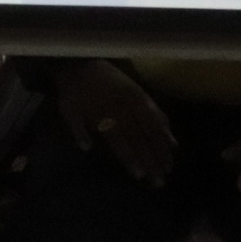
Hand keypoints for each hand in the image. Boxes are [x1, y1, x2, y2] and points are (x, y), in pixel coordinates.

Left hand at [53, 60, 175, 184]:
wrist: (81, 61)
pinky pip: (155, 110)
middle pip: (140, 139)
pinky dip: (165, 126)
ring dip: (162, 149)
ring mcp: (133, 100)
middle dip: (151, 161)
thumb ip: (77, 130)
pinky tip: (173, 141)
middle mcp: (121, 109)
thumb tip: (86, 148)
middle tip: (161, 180)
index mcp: (103, 115)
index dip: (130, 158)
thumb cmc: (72, 90)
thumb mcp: (67, 109)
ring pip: (151, 128)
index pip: (120, 142)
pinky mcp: (139, 92)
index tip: (140, 175)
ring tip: (170, 166)